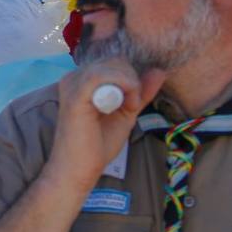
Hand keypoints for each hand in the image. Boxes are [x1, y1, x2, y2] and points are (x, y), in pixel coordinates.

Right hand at [42, 58, 165, 193]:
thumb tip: (159, 71)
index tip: (134, 102)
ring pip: (111, 65)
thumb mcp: (126, 113)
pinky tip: (126, 104)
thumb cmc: (98, 145)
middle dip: (132, 80)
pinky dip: (123, 85)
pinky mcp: (75, 94)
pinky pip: (102, 75)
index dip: (130, 77)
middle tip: (132, 106)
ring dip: (130, 84)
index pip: (113, 62)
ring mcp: (73, 83)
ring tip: (130, 107)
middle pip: (114, 60)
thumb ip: (140, 92)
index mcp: (82, 79)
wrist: (79, 170)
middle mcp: (74, 76)